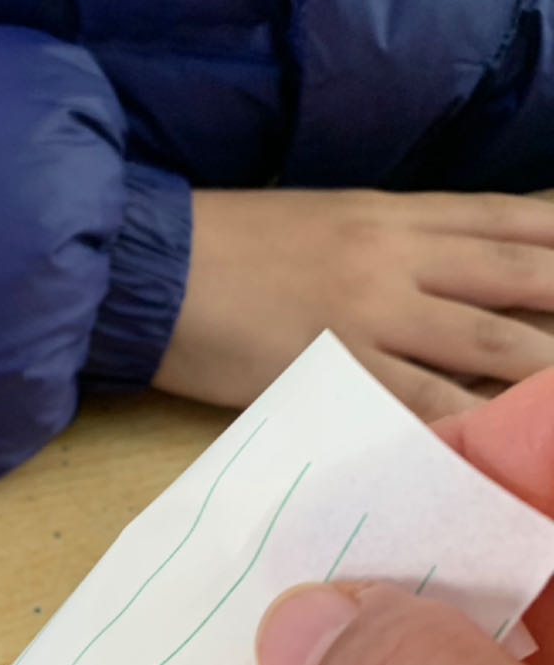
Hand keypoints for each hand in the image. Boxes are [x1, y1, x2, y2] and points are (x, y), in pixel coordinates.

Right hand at [155, 188, 553, 420]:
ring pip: (484, 342)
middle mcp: (395, 257)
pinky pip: (415, 404)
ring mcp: (367, 316)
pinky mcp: (331, 371)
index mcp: (395, 215)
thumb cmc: (229, 247)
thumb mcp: (328, 220)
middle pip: (517, 276)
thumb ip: (397, 240)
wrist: (150, 268)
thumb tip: (459, 264)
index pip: (511, 216)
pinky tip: (494, 450)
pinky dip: (464, 427)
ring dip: (541, 374)